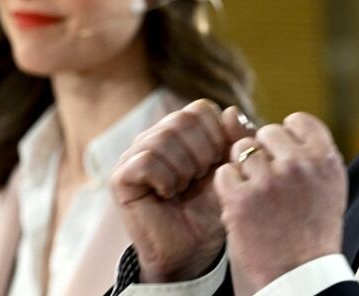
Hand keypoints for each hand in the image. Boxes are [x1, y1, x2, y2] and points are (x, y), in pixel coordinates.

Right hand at [111, 99, 252, 281]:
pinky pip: (146, 161)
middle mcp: (154, 136)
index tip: (218, 163)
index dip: (217, 136)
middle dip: (202, 152)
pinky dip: (166, 179)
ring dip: (184, 168)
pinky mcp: (120, 177)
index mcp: (180, 130)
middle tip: (200, 177)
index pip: (201, 109)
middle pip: (182, 119)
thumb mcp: (232, 171)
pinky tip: (168, 194)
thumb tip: (230, 110)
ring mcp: (134, 154)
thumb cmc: (211, 209)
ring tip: (184, 187)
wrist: (194, 250)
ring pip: (163, 138)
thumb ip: (237, 140)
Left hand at [214, 113, 347, 294]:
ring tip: (255, 197)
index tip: (285, 159)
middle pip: (267, 132)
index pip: (298, 121)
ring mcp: (269, 180)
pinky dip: (228, 190)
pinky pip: (224, 173)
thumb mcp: (327, 189)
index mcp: (325, 160)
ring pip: (242, 149)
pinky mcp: (242, 198)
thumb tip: (286, 122)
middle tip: (268, 184)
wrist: (301, 280)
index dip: (287, 137)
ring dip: (243, 170)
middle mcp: (299, 164)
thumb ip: (311, 154)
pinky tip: (241, 207)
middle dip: (262, 153)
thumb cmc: (313, 236)